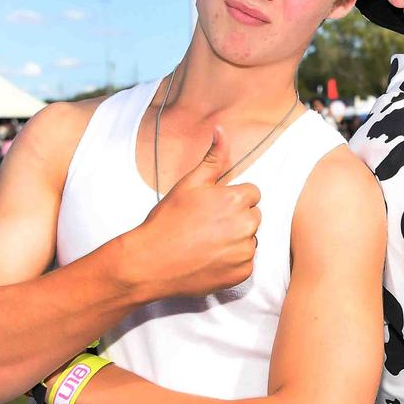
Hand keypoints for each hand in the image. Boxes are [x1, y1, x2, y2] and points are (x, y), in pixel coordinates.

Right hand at [129, 127, 261, 298]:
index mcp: (236, 199)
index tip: (212, 208)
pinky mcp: (241, 273)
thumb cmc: (168, 220)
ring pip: (250, 240)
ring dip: (235, 241)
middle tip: (207, 226)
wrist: (150, 262)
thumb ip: (213, 158)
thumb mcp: (189, 184)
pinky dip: (232, 262)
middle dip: (236, 218)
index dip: (231, 198)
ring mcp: (245, 252)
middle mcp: (246, 225)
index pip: (252, 193)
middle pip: (253, 216)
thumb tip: (222, 130)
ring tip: (206, 243)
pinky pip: (246, 262)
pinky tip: (209, 259)